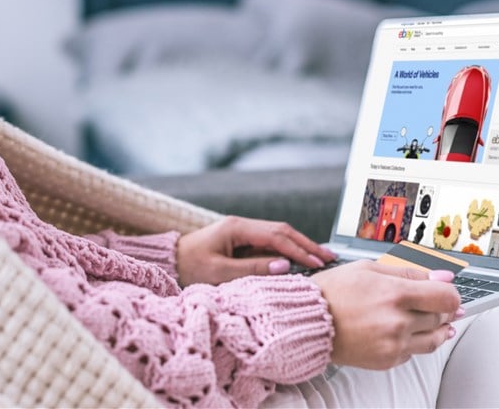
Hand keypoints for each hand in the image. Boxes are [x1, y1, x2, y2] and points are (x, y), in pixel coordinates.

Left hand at [175, 215, 336, 285]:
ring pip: (277, 235)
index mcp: (236, 228)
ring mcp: (241, 232)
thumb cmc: (189, 267)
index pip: (276, 236)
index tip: (318, 263)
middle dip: (306, 244)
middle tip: (330, 257)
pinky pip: (268, 243)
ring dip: (299, 246)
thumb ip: (251, 269)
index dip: (299, 250)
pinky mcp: (240, 241)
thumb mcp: (218, 272)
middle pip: (282, 231)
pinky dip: (286, 250)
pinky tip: (299, 258)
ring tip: (322, 257)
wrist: (169, 262)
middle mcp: (241, 225)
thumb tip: (284, 265)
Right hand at [310, 260, 461, 369]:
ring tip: (426, 319)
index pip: (446, 297)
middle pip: (442, 317)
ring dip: (437, 328)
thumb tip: (442, 277)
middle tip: (431, 302)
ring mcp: (394, 344)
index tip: (445, 290)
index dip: (451, 292)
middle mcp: (398, 322)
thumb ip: (409, 272)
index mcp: (394, 294)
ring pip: (434, 339)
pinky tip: (403, 331)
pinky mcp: (388, 360)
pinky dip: (414, 341)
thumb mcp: (368, 268)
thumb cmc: (333, 292)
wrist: (308, 321)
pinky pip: (414, 352)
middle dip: (441, 308)